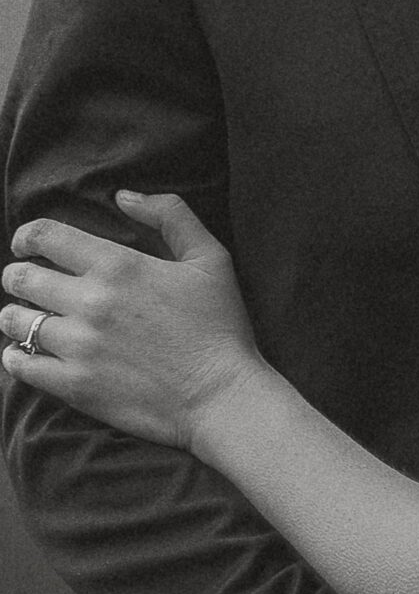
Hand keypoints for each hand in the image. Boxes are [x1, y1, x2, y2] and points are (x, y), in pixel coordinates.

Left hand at [2, 192, 264, 451]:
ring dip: (18, 317)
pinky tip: (29, 354)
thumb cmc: (221, 327)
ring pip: (13, 320)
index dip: (27, 237)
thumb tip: (123, 196)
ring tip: (33, 322)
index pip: (45, 236)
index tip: (28, 246)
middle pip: (20, 278)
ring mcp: (78, 346)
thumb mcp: (212, 260)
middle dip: (20, 277)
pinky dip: (16, 356)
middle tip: (32, 286)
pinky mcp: (72, 384)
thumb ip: (171, 216)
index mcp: (119, 266)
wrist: (222, 397)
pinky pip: (18, 364)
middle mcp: (90, 302)